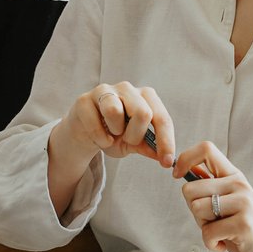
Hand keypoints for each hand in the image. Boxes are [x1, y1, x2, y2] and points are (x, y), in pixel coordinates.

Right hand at [46, 82, 174, 217]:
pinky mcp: (84, 100)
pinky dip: (100, 138)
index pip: (161, 118)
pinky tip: (100, 137)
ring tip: (112, 133)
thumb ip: (150, 147)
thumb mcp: (134, 143)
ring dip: (115, 131)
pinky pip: (95, 123)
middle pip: (142, 112)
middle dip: (136, 135)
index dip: (166, 141)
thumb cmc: (114, 134)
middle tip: (128, 140)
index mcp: (145, 97)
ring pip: (115, 111)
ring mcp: (104, 91)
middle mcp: (127, 89)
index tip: (167, 162)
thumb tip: (167, 158)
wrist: (85, 132)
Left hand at [174, 140, 252, 251]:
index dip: (185, 158)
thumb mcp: (230, 204)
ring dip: (204, 228)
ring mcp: (244, 202)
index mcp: (234, 176)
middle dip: (194, 211)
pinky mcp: (244, 223)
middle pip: (190, 188)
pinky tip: (226, 245)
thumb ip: (211, 189)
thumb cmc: (248, 232)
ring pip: (197, 209)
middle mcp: (239, 184)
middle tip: (213, 223)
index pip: (206, 149)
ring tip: (223, 234)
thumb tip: (185, 171)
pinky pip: (208, 232)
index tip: (177, 175)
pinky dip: (212, 244)